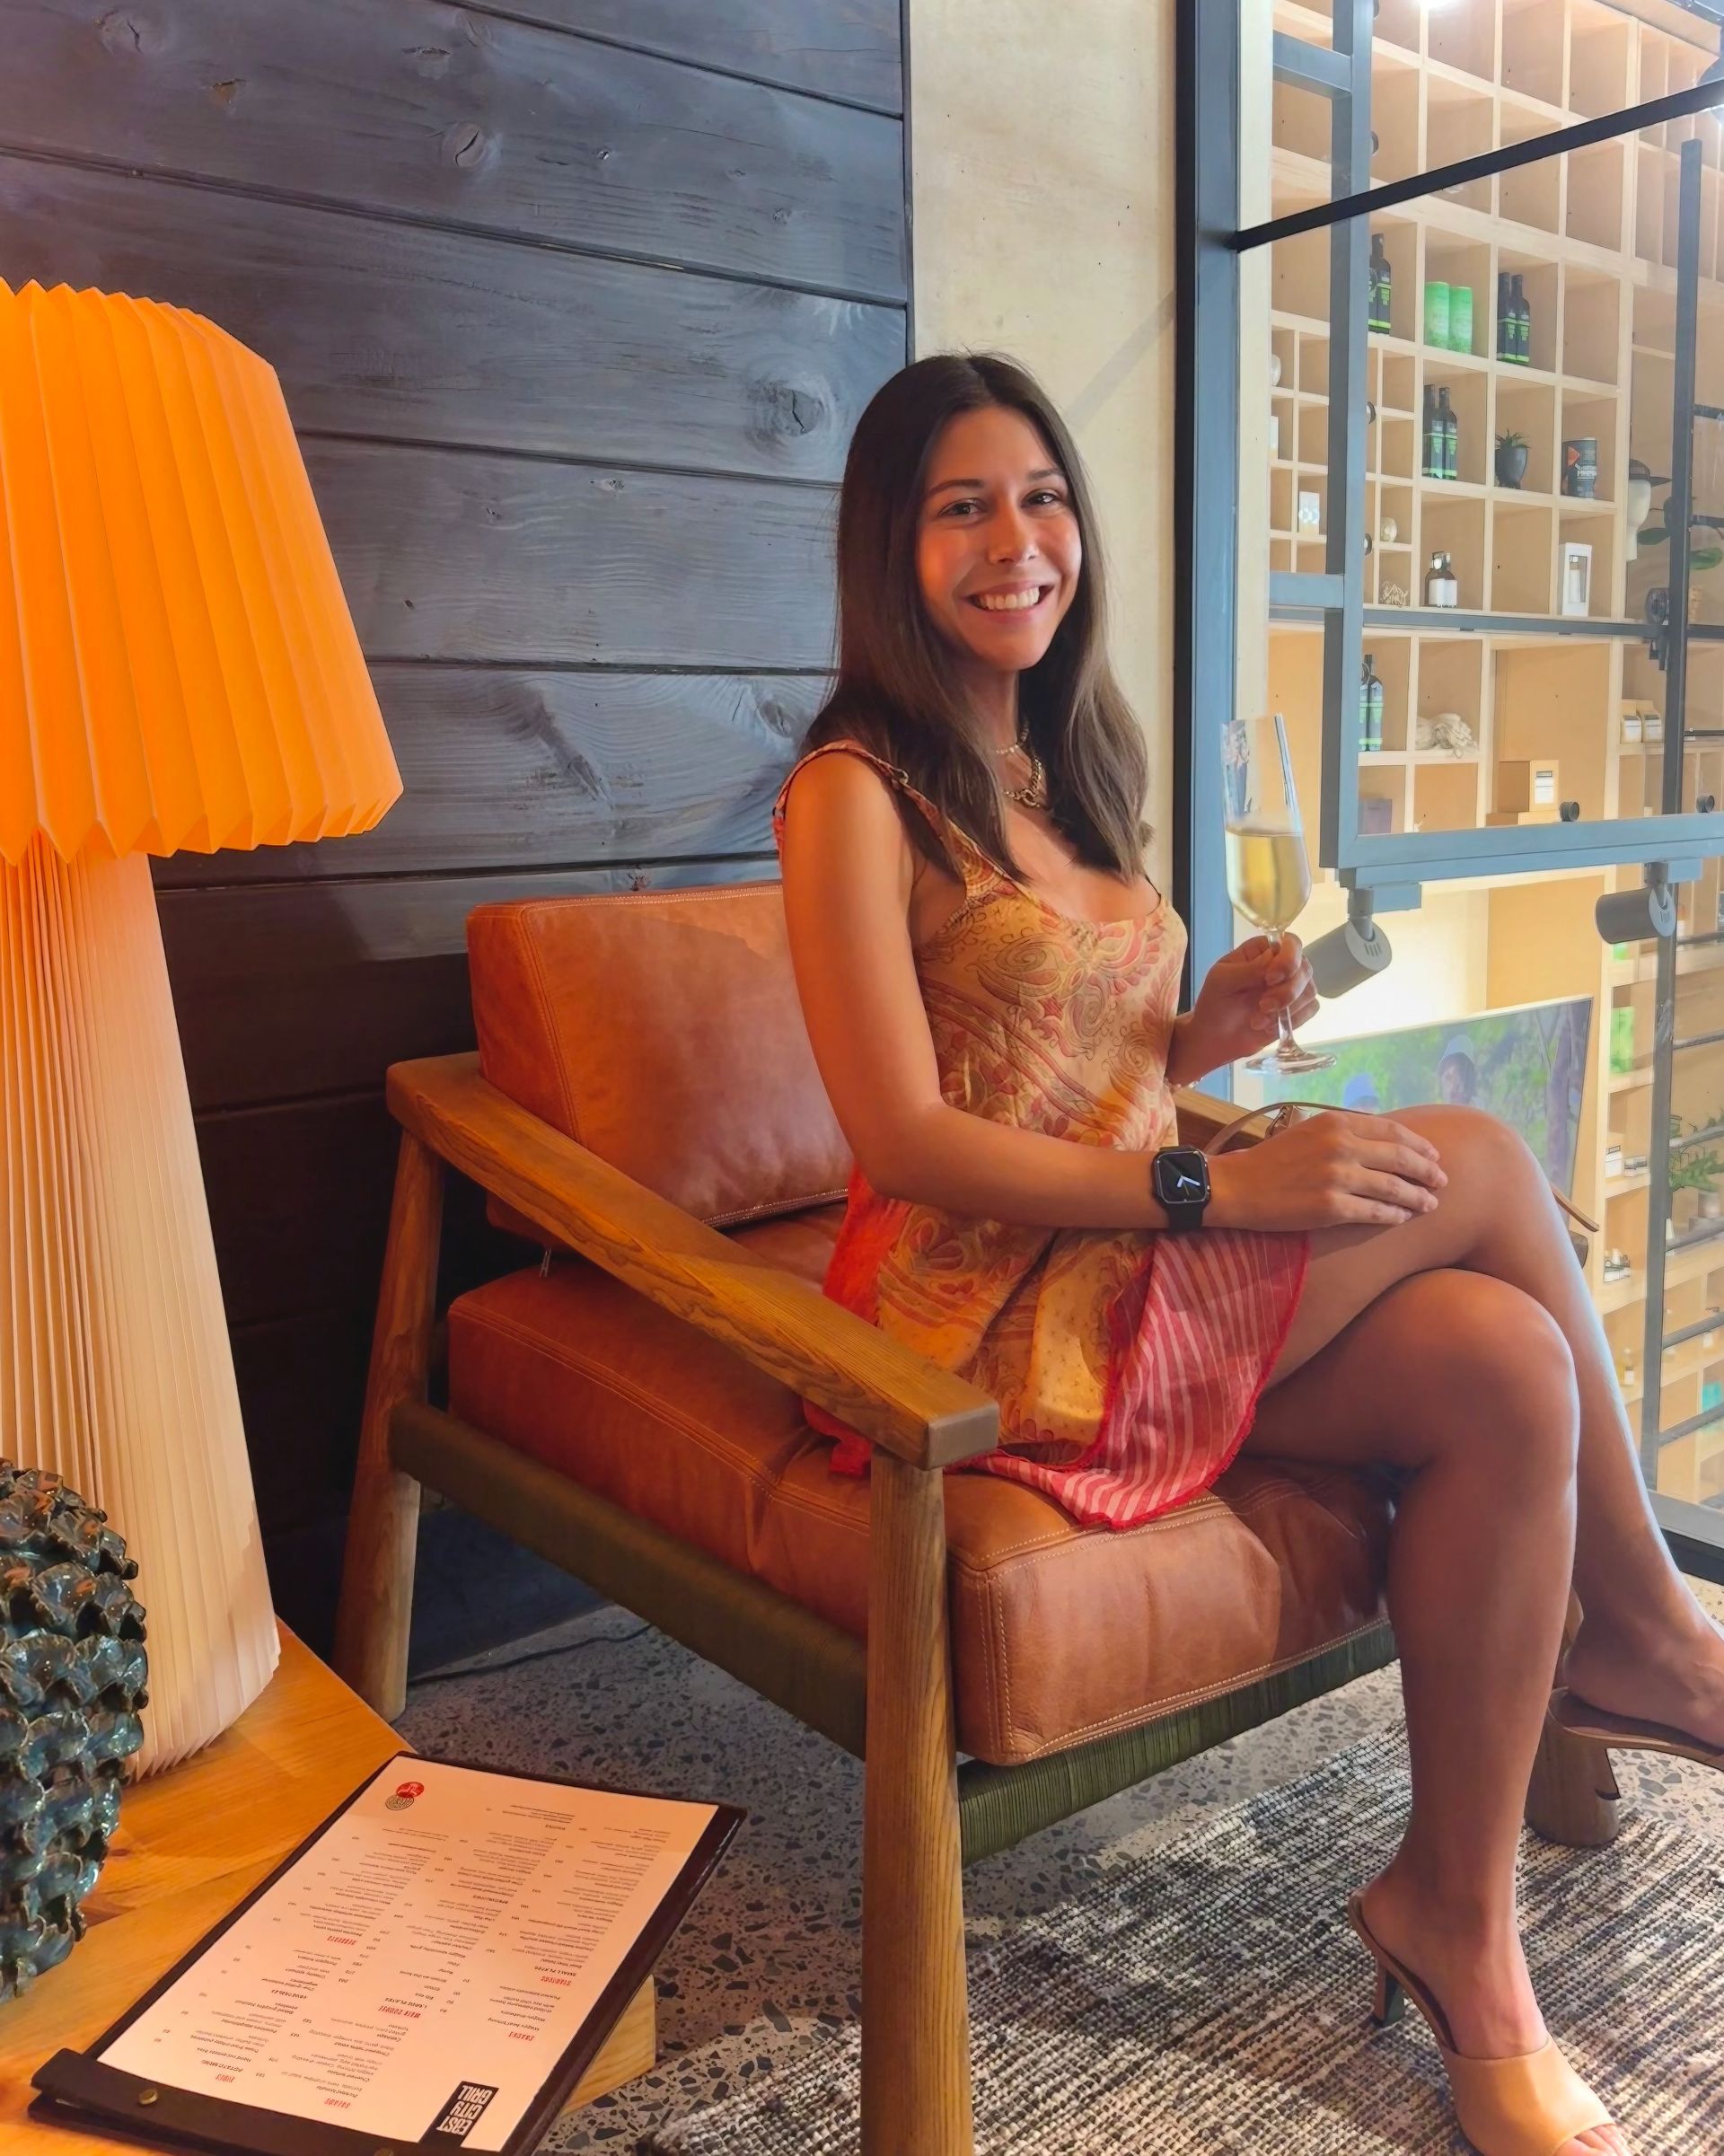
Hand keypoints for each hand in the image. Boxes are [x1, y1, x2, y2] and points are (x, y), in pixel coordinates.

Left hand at [1185, 933, 1318, 1072]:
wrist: (1216, 1037)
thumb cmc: (1215, 1003)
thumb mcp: (1222, 980)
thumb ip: (1249, 969)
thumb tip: (1274, 958)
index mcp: (1263, 951)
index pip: (1291, 943)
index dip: (1288, 959)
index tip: (1270, 979)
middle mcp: (1282, 965)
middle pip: (1304, 968)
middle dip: (1286, 991)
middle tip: (1262, 1006)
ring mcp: (1292, 987)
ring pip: (1310, 990)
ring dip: (1286, 1009)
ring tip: (1258, 1020)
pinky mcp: (1298, 1009)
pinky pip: (1311, 1009)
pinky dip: (1293, 1020)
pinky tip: (1269, 1027)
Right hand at [1207, 1108, 1446, 1232]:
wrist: (1235, 1187)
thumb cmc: (1271, 1160)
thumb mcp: (1308, 1131)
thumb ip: (1344, 1132)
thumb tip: (1383, 1142)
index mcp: (1336, 1122)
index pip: (1393, 1130)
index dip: (1419, 1145)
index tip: (1434, 1156)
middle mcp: (1341, 1145)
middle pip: (1401, 1158)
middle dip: (1427, 1171)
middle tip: (1442, 1182)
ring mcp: (1337, 1177)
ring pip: (1394, 1187)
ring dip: (1417, 1197)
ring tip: (1430, 1204)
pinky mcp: (1331, 1207)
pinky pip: (1375, 1212)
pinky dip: (1394, 1215)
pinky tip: (1403, 1217)